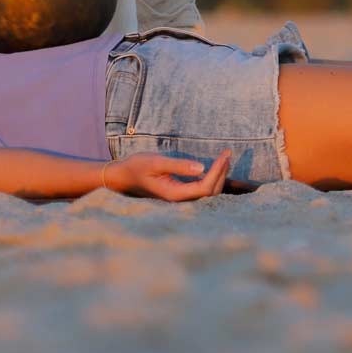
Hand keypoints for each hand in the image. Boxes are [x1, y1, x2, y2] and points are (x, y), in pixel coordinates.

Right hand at [104, 152, 229, 200]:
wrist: (123, 176)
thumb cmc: (138, 167)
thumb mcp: (156, 162)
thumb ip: (178, 165)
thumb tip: (201, 168)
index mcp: (174, 194)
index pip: (205, 187)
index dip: (217, 172)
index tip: (224, 155)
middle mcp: (180, 198)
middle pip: (210, 191)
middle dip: (222, 173)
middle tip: (228, 153)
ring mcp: (181, 196)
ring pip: (208, 191)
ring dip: (219, 175)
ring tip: (225, 158)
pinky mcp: (181, 192)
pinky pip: (202, 188)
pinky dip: (212, 177)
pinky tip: (215, 166)